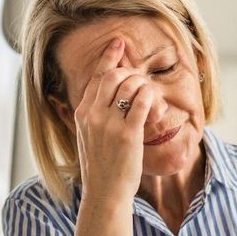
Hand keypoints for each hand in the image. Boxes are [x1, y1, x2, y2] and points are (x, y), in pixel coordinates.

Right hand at [72, 37, 160, 206]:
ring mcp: (109, 124)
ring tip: (149, 96)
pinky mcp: (128, 134)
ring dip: (143, 85)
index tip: (119, 43)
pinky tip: (154, 103)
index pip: (97, 77)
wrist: (104, 192)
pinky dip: (150, 97)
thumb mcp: (88, 137)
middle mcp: (93, 115)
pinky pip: (142, 102)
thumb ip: (93, 116)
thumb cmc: (100, 167)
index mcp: (82, 113)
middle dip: (130, 72)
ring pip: (129, 86)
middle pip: (114, 76)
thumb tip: (105, 97)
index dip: (109, 57)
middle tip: (140, 81)